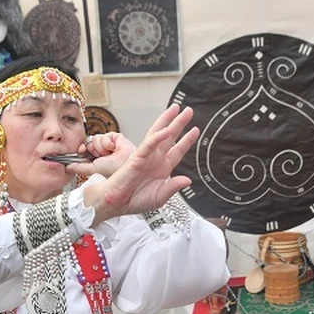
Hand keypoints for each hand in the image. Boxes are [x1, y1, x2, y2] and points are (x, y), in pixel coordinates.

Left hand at [66, 132, 135, 177]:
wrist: (126, 165)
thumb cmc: (114, 171)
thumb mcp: (92, 169)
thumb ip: (79, 167)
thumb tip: (67, 167)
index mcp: (96, 160)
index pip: (84, 151)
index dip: (82, 150)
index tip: (81, 151)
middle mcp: (102, 152)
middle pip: (89, 143)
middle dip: (92, 149)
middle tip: (98, 155)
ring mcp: (108, 144)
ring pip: (95, 138)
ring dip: (100, 147)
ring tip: (108, 153)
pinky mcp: (115, 137)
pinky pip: (104, 135)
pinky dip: (107, 142)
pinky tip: (113, 148)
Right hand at [84, 104, 197, 221]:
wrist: (118, 204)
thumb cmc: (135, 200)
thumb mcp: (160, 197)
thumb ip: (173, 187)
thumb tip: (187, 180)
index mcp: (162, 168)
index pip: (178, 150)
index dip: (187, 140)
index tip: (195, 130)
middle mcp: (155, 159)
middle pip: (170, 137)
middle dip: (179, 123)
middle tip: (188, 111)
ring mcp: (146, 157)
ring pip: (158, 134)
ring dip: (167, 121)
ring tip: (176, 109)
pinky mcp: (136, 157)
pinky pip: (148, 145)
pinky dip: (157, 137)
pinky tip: (166, 130)